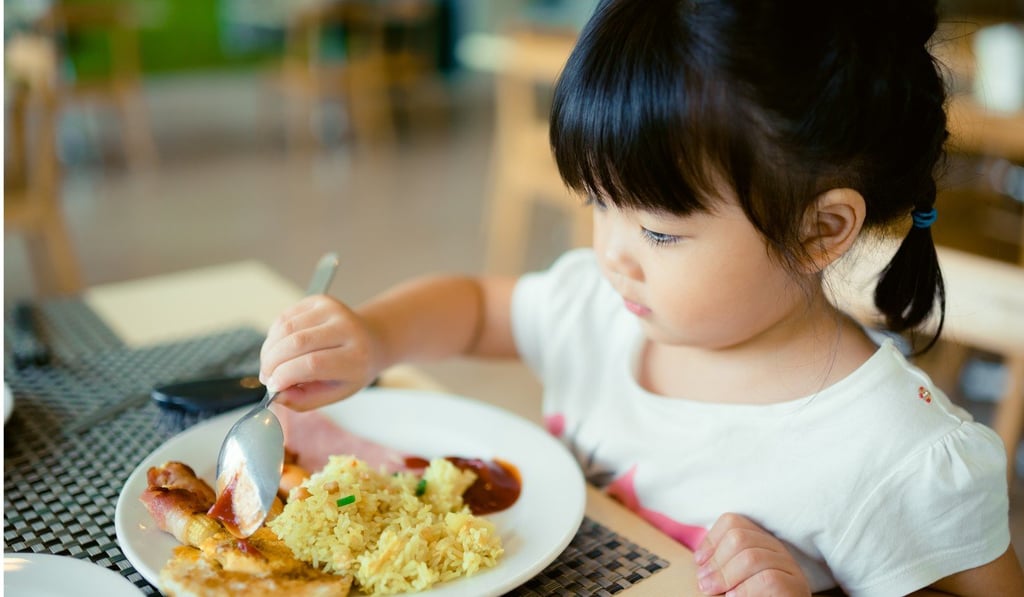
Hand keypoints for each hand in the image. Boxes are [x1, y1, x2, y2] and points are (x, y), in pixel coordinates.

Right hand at [259, 294, 381, 409]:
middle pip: (296, 343)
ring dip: (269, 350)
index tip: (272, 387)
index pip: (313, 364)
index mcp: (356, 357)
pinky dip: (274, 336)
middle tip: (266, 377)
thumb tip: (276, 395)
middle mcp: (347, 329)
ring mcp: (333, 310)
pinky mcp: (320, 300)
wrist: (371, 341)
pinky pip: (285, 317)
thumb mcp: (335, 393)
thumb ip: (304, 399)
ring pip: (286, 328)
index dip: (285, 375)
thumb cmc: (352, 371)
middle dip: (272, 363)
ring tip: (270, 365)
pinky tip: (279, 348)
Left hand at [693, 513, 810, 596]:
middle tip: (703, 583)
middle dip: (716, 561)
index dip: (710, 540)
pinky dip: (746, 589)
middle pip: (739, 538)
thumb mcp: (733, 577)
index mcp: (760, 542)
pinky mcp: (795, 587)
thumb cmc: (749, 594)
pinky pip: (768, 579)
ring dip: (726, 575)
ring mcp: (789, 567)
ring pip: (752, 557)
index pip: (732, 522)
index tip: (698, 562)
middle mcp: (776, 549)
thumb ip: (722, 565)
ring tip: (712, 591)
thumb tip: (700, 561)